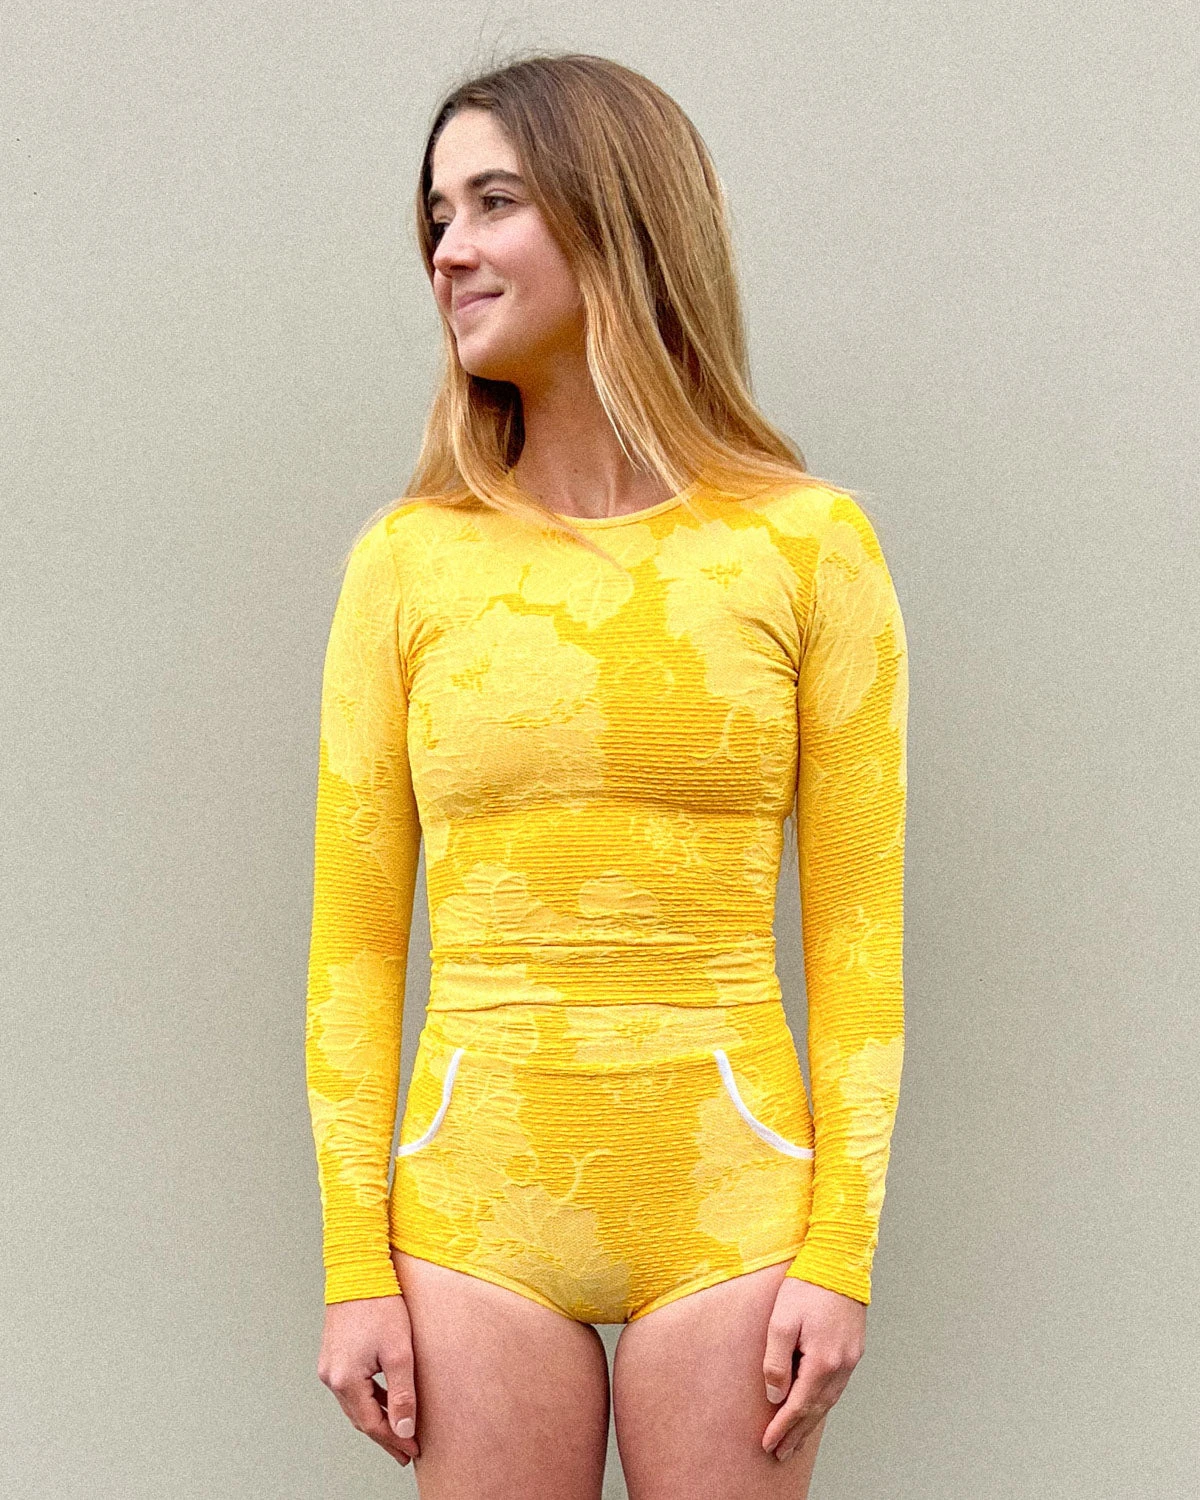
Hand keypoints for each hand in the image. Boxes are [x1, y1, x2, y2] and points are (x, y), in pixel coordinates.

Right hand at [316, 1293, 420, 1466]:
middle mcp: (331, 1377)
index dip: (393, 1441)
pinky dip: (369, 1397)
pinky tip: (385, 1398)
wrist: (358, 1269)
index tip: (411, 1452)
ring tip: (399, 1429)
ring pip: (355, 1403)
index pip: (371, 1425)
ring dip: (376, 1417)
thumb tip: (404, 1431)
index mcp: (345, 1380)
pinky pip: (351, 1387)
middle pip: (360, 1418)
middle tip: (406, 1450)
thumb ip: (402, 1395)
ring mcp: (329, 1365)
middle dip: (384, 1435)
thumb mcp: (399, 1353)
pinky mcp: (333, 1354)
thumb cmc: (380, 1305)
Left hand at [761, 1277, 865, 1461]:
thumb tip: (775, 1396)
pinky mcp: (854, 1348)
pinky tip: (815, 1406)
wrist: (839, 1260)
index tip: (768, 1444)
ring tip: (795, 1438)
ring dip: (811, 1421)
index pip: (799, 1406)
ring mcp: (851, 1357)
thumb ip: (776, 1361)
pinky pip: (838, 1385)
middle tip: (780, 1453)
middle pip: (816, 1409)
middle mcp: (842, 1365)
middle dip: (797, 1433)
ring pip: (829, 1400)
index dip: (782, 1427)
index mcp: (823, 1361)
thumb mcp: (781, 1321)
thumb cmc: (807, 1285)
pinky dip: (824, 1402)